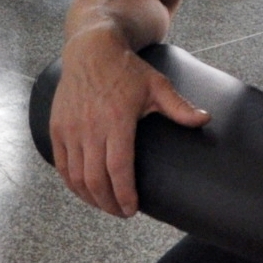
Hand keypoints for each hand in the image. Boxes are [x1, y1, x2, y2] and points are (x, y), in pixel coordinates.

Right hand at [49, 34, 210, 217]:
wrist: (91, 49)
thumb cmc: (126, 69)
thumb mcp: (156, 85)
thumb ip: (179, 107)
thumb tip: (205, 119)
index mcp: (116, 120)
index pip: (118, 169)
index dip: (124, 195)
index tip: (133, 209)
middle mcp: (89, 127)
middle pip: (95, 180)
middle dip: (109, 204)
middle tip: (122, 213)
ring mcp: (70, 128)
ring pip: (76, 177)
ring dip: (90, 198)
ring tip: (106, 205)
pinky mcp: (57, 128)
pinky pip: (61, 165)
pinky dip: (71, 184)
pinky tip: (84, 192)